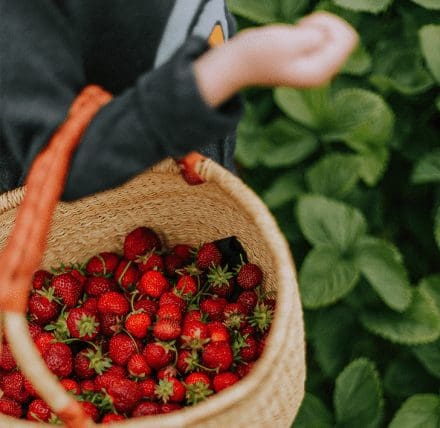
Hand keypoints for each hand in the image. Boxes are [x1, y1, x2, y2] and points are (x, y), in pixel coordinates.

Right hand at [193, 12, 357, 106]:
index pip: (346, 39)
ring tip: (294, 33)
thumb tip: (326, 37)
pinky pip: (322, 38)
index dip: (329, 23)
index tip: (305, 25)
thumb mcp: (289, 40)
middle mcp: (320, 74)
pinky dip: (310, 30)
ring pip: (333, 36)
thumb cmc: (259, 53)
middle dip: (324, 24)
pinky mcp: (307, 61)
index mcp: (319, 73)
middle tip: (299, 28)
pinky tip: (293, 36)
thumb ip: (315, 37)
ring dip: (315, 26)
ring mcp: (314, 68)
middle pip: (343, 37)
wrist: (238, 63)